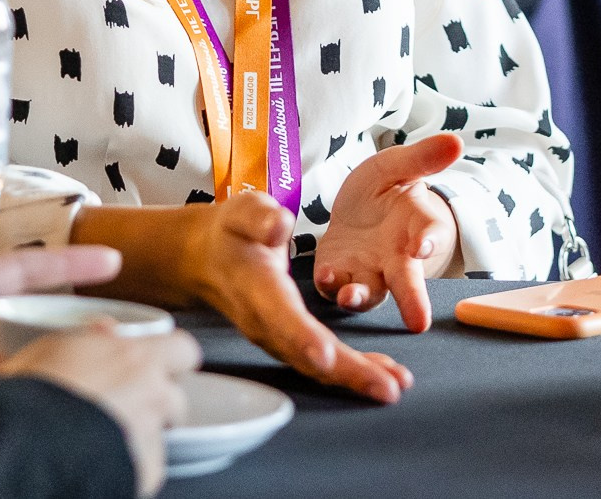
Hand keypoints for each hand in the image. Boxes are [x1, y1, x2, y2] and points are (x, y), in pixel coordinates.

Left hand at [0, 242, 124, 391]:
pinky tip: (22, 420)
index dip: (68, 262)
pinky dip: (2, 404)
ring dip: (32, 373)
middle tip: (105, 349)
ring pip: (6, 363)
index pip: (21, 269)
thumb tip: (12, 376)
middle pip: (25, 323)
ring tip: (69, 388)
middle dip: (64, 334)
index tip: (112, 261)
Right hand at [5, 328, 201, 498]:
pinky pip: (149, 470)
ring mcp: (150, 433)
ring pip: (160, 435)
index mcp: (135, 356)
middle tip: (122, 409)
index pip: (183, 349)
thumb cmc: (33, 393)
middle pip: (175, 398)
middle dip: (155, 405)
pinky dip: (132, 469)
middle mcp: (151, 392)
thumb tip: (104, 328)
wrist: (26, 440)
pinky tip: (105, 462)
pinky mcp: (144, 470)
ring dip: (141, 437)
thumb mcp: (53, 347)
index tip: (158, 365)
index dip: (172, 359)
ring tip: (105, 440)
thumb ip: (90, 337)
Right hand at [80, 193, 414, 403]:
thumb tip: (280, 227)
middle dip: (347, 373)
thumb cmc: (232, 233)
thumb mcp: (244, 212)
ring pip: (316, 367)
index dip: (303, 337)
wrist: (207, 259)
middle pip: (306, 354)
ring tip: (393, 386)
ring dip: (355, 378)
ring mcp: (276, 338)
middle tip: (386, 388)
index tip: (327, 356)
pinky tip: (381, 376)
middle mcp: (266, 322)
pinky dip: (351, 371)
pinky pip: (320, 364)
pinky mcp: (288, 342)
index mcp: (257, 287)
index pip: (280, 316)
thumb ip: (261, 217)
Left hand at [312, 133, 462, 332]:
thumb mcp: (398, 166)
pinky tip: (326, 277)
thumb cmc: (384, 190)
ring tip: (352, 297)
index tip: (424, 247)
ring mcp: (367, 270)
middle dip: (412, 302)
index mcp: (416, 227)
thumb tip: (456, 141)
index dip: (430, 240)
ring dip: (361, 297)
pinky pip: (335, 286)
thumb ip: (422, 158)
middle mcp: (396, 258)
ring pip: (370, 292)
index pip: (430, 234)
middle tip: (419, 323)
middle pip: (408, 283)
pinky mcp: (337, 273)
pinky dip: (331, 285)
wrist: (355, 211)